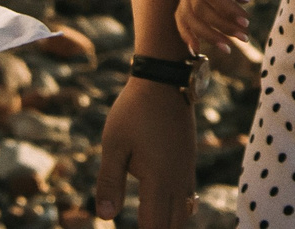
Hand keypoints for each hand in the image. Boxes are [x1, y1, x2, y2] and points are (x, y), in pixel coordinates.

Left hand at [93, 78, 194, 225]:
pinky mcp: (188, 162)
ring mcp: (186, 171)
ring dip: (168, 225)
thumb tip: (106, 218)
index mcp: (159, 179)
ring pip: (183, 214)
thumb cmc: (134, 111)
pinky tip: (163, 211)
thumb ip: (109, 183)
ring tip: (151, 225)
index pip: (154, 227)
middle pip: (173, 226)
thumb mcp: (114, 145)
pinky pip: (188, 199)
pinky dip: (176, 212)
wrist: (165, 80)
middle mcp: (178, 180)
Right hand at [178, 0, 265, 55]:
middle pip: (197, 5)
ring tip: (229, 46)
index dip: (226, 11)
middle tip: (244, 37)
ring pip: (187, 10)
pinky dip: (188, 28)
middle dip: (220, 25)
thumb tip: (244, 1)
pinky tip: (197, 47)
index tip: (247, 23)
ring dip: (206, 31)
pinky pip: (184, 8)